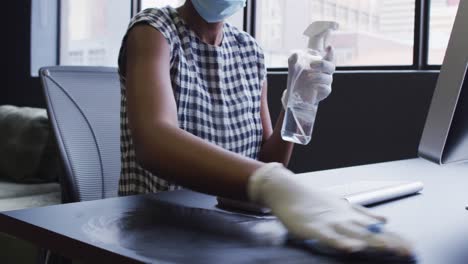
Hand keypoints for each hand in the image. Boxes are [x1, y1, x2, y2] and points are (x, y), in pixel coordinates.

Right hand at [248, 163, 413, 256]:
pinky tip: (351, 248)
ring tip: (388, 248)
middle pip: (370, 233)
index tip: (413, 247)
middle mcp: (344, 219)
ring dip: (371, 240)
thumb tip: (384, 219)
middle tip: (408, 251)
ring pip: (353, 234)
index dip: (395, 238)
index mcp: (351, 216)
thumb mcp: (342, 206)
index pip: (377, 229)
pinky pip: (328, 237)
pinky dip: (340, 242)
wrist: (288, 191)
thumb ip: (363, 214)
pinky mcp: (313, 228)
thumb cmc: (313, 201)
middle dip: (390, 242)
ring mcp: (329, 223)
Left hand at [282, 46, 335, 107]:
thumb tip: (295, 54)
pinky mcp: (324, 92)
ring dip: (318, 76)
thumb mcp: (293, 69)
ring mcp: (326, 83)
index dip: (331, 52)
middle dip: (323, 64)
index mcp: (321, 65)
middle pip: (331, 66)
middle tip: (311, 64)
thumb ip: (293, 61)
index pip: (329, 57)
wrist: (295, 94)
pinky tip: (313, 85)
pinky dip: (320, 86)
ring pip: (328, 78)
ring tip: (308, 77)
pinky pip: (326, 89)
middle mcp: (325, 73)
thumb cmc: (298, 79)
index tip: (329, 47)